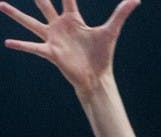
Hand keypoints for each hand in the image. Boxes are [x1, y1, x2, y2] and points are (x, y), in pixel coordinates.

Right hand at [0, 0, 139, 93]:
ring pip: (31, 22)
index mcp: (73, 19)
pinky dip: (21, 45)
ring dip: (16, 13)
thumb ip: (121, 13)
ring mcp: (53, 38)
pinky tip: (8, 42)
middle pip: (43, 3)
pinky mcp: (51, 52)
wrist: (96, 78)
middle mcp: (59, 26)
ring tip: (1, 4)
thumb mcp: (111, 30)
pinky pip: (33, 47)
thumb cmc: (102, 56)